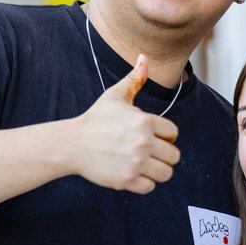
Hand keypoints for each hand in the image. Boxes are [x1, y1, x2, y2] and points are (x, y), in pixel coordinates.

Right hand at [70, 54, 180, 193]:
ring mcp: (135, 162)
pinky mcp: (126, 180)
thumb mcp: (115, 96)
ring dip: (157, 170)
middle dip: (163, 155)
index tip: (152, 136)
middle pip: (173, 155)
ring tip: (143, 164)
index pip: (173, 133)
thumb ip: (134, 79)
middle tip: (148, 153)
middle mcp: (143, 142)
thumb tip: (144, 57)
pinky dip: (143, 183)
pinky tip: (132, 173)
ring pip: (166, 173)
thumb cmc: (95, 119)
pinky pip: (150, 187)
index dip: (164, 135)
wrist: (72, 144)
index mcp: (144, 121)